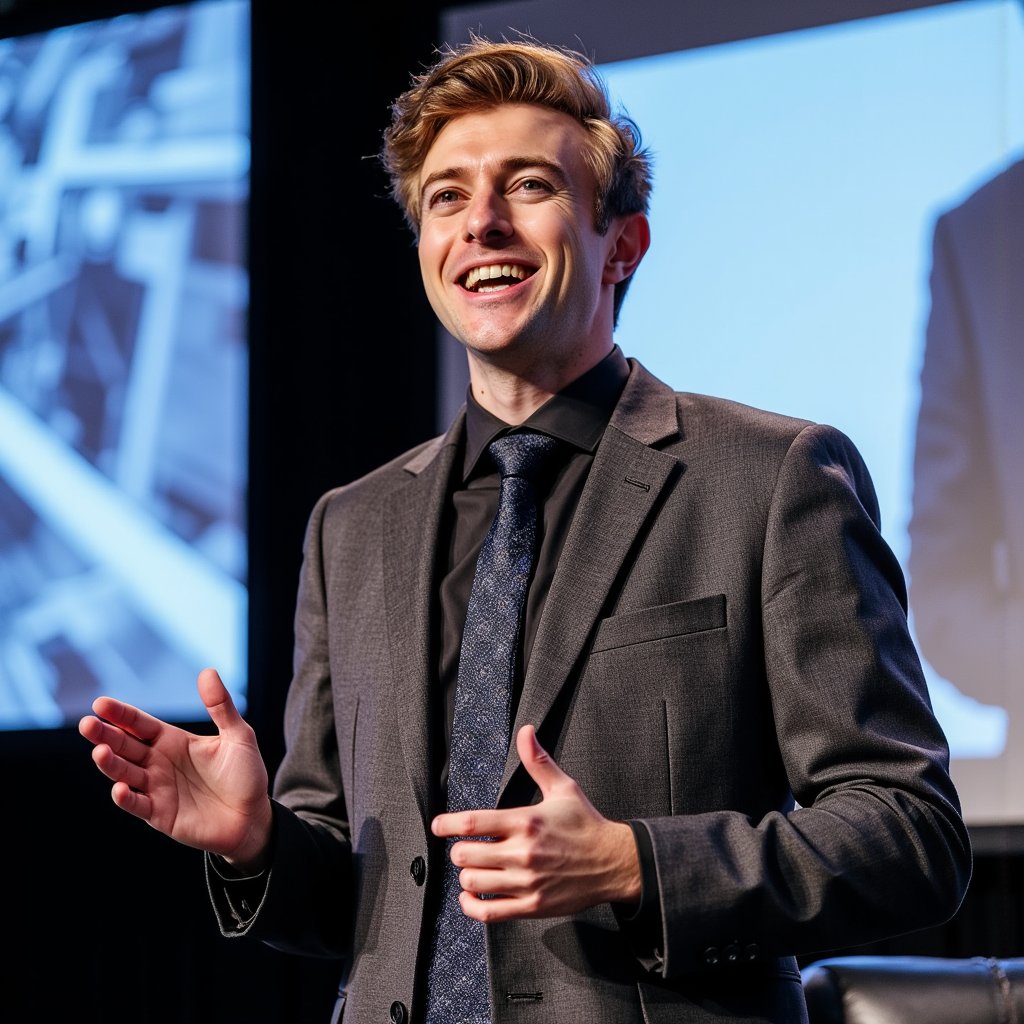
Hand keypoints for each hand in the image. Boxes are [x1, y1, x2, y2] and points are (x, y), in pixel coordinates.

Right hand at [79, 668, 272, 869]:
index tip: (100, 704)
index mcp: (172, 741)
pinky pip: (138, 805)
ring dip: (111, 764)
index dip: (120, 714)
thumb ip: (221, 706)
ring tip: (100, 752)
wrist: (253, 817)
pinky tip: (119, 788)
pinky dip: (126, 798)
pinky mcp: (160, 815)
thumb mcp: (238, 735)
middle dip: (105, 735)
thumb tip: (207, 671)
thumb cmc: (245, 774)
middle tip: (87, 724)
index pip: (139, 724)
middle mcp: (158, 763)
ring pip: (125, 774)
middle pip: (125, 746)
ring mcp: (157, 789)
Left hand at [431, 724, 640, 921]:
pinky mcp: (532, 906)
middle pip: (465, 855)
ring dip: (466, 876)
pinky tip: (471, 896)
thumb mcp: (563, 788)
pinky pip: (488, 912)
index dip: (446, 824)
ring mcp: (526, 882)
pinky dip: (471, 906)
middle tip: (465, 847)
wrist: (614, 862)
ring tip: (474, 868)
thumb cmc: (585, 824)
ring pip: (472, 883)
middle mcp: (523, 852)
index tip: (439, 825)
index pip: (472, 823)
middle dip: (458, 851)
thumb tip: (526, 731)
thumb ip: (538, 761)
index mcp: (525, 821)